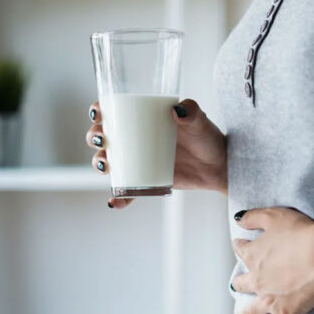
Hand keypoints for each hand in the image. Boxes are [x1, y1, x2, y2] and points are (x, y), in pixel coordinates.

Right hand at [85, 99, 227, 208]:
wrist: (219, 166)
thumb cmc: (208, 138)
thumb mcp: (201, 123)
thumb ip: (192, 112)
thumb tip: (176, 110)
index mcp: (143, 119)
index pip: (113, 111)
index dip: (98, 112)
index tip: (98, 115)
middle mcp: (135, 139)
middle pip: (103, 136)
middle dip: (94, 138)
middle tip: (102, 141)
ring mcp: (138, 161)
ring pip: (109, 162)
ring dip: (99, 164)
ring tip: (106, 167)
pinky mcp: (145, 181)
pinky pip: (127, 191)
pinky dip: (118, 198)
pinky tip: (113, 202)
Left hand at [225, 207, 313, 313]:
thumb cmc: (302, 231)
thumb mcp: (274, 215)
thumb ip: (253, 217)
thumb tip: (237, 220)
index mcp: (253, 254)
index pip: (241, 249)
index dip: (242, 245)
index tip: (243, 243)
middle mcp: (256, 279)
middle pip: (241, 282)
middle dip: (240, 282)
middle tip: (238, 283)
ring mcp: (267, 300)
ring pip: (246, 313)